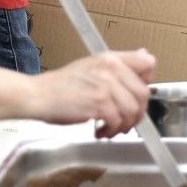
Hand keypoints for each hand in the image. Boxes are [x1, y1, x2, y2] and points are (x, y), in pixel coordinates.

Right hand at [31, 49, 152, 137]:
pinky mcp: (99, 102)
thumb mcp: (92, 67)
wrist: (38, 95)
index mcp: (110, 58)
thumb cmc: (62, 86)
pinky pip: (117, 121)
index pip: (148, 63)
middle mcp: (111, 68)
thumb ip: (118, 65)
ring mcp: (105, 85)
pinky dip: (110, 131)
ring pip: (132, 110)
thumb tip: (145, 54)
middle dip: (136, 113)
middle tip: (124, 123)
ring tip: (109, 129)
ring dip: (124, 126)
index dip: (147, 81)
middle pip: (143, 93)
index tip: (135, 95)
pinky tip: (99, 131)